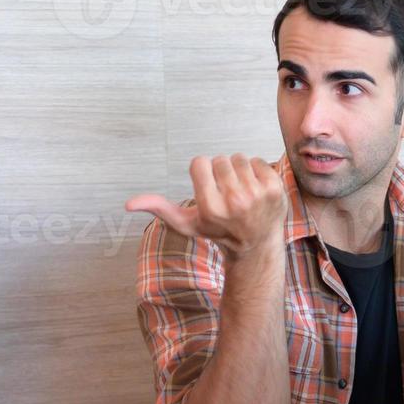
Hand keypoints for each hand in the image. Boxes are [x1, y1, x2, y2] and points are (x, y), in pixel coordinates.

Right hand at [126, 155, 287, 257]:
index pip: (200, 162)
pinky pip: (258, 161)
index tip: (208, 189)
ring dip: (239, 171)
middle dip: (220, 172)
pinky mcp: (275, 188)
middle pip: (220, 159)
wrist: (257, 244)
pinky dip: (256, 172)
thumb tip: (128, 204)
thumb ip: (158, 209)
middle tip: (226, 193)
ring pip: (239, 158)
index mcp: (210, 207)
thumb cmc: (217, 231)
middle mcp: (234, 200)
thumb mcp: (186, 223)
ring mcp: (257, 194)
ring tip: (241, 192)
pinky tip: (256, 191)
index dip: (202, 173)